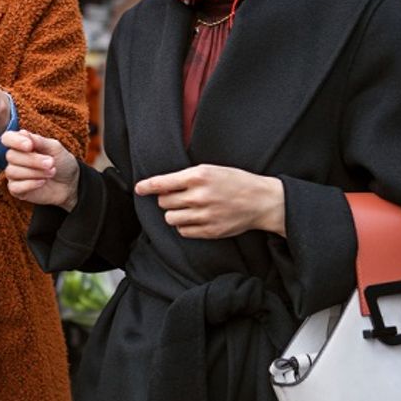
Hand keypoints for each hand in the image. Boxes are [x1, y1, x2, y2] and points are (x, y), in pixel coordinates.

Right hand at [2, 130, 79, 210]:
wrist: (71, 184)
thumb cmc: (62, 163)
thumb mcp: (55, 148)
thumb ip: (39, 141)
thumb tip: (22, 132)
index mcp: (22, 144)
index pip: (7, 138)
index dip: (15, 141)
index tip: (30, 146)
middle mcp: (15, 158)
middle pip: (11, 156)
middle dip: (32, 160)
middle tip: (51, 163)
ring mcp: (14, 175)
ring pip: (12, 171)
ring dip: (34, 172)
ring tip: (51, 172)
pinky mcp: (16, 190)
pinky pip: (14, 187)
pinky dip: (30, 184)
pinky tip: (42, 182)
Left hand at [135, 164, 285, 238]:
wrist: (261, 201)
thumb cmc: (235, 182)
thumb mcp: (212, 170)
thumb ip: (187, 177)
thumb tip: (160, 186)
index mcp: (198, 176)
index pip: (163, 183)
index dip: (147, 186)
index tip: (139, 189)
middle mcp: (199, 196)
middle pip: (164, 201)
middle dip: (167, 198)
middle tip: (180, 196)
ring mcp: (204, 215)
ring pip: (170, 218)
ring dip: (174, 213)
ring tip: (188, 208)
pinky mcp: (209, 231)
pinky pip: (183, 231)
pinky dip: (185, 225)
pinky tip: (196, 218)